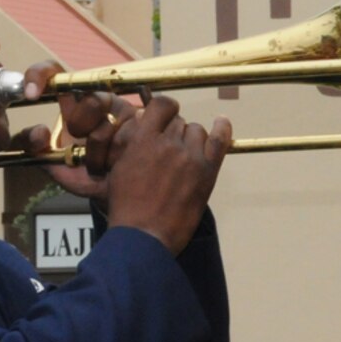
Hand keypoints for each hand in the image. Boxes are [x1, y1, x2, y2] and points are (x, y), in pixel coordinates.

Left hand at [5, 62, 123, 200]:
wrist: (118, 194)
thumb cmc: (86, 175)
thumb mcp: (55, 165)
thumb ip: (36, 149)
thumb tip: (40, 133)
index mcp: (72, 104)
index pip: (54, 75)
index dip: (40, 75)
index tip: (31, 94)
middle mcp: (97, 100)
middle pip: (86, 96)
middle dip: (80, 125)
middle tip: (78, 148)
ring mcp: (122, 109)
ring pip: (104, 115)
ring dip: (99, 149)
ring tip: (100, 166)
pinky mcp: (143, 121)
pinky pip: (128, 133)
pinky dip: (117, 155)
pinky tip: (117, 165)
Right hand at [102, 94, 231, 254]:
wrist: (143, 236)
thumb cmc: (126, 208)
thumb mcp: (118, 169)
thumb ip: (132, 145)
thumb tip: (143, 127)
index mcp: (143, 140)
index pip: (162, 105)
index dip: (165, 109)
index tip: (164, 116)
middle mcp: (167, 143)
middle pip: (180, 121)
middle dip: (174, 132)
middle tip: (169, 151)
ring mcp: (189, 157)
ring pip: (197, 131)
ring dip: (191, 139)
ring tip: (184, 156)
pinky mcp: (206, 172)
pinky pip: (219, 141)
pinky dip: (222, 129)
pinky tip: (221, 123)